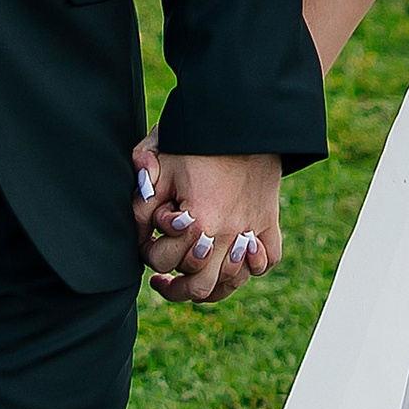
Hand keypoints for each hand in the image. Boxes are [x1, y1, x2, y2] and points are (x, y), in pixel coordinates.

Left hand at [130, 133, 281, 305]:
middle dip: (176, 288)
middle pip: (199, 287)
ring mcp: (252, 232)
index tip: (147, 244)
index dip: (148, 254)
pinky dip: (251, 269)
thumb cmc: (199, 140)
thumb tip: (138, 231)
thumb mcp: (161, 162)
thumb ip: (142, 200)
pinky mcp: (270, 223)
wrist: (243, 120)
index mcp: (199, 220)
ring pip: (231, 282)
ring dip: (210, 285)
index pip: (164, 261)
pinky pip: (266, 263)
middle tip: (164, 280)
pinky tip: (233, 261)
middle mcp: (228, 234)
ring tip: (194, 278)